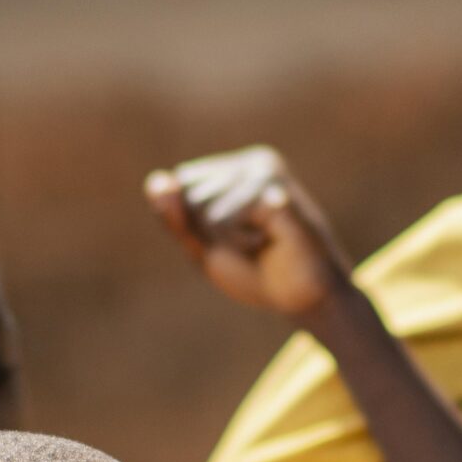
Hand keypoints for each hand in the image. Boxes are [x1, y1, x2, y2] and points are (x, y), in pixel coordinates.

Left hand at [146, 146, 349, 319]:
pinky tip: (271, 242)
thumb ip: (174, 218)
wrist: (305, 300)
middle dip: (208, 234)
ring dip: (227, 241)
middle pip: (189, 195)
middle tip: (248, 245)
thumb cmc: (257, 272)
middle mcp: (253, 161)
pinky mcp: (276, 192)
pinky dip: (240, 243)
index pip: (181, 187)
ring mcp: (267, 174)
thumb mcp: (204, 249)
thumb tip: (156, 181)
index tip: (232, 239)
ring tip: (261, 243)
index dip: (195, 226)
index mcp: (236, 167)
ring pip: (204, 209)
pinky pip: (224, 219)